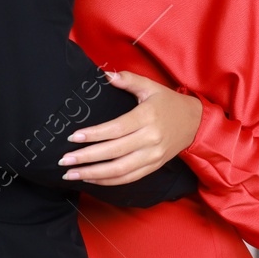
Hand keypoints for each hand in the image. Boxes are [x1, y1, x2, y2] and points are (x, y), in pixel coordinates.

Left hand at [58, 70, 201, 185]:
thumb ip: (128, 80)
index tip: (73, 137)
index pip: (116, 128)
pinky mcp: (153, 167)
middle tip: (64, 160)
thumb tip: (105, 75)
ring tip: (72, 174)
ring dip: (93, 174)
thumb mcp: (151, 86)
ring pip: (119, 170)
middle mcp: (150, 139)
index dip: (94, 134)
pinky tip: (91, 179)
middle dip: (86, 158)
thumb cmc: (169, 103)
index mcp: (148, 117)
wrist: (194, 123)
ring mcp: (152, 156)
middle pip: (114, 152)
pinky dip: (108, 181)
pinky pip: (128, 178)